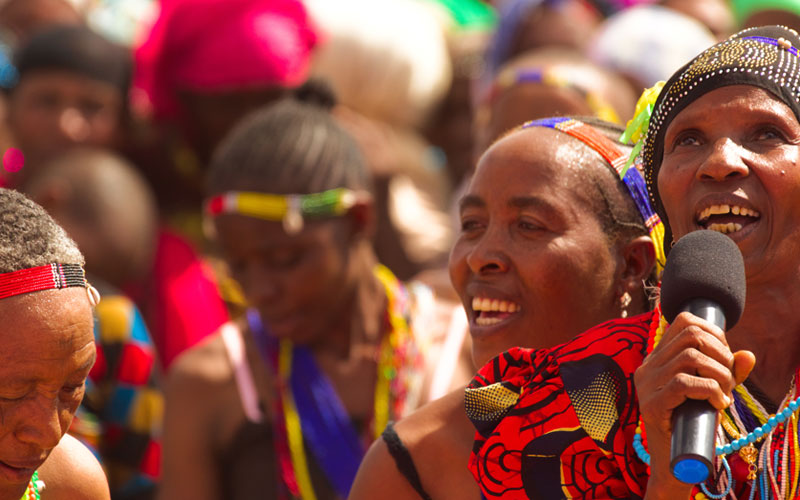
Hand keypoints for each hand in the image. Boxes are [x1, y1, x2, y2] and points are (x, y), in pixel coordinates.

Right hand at [634, 312, 754, 497]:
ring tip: (725, 394)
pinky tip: (718, 404)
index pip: (684, 321)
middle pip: (690, 335)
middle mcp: (647, 366)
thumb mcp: (712, 392)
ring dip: (719, 375)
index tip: (725, 358)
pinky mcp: (651, 404)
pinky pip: (684, 383)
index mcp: (657, 358)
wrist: (673, 462)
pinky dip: (710, 391)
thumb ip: (728, 373)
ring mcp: (646, 384)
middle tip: (729, 380)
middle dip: (721, 354)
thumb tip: (747, 355)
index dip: (714, 333)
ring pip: (690, 357)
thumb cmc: (692, 424)